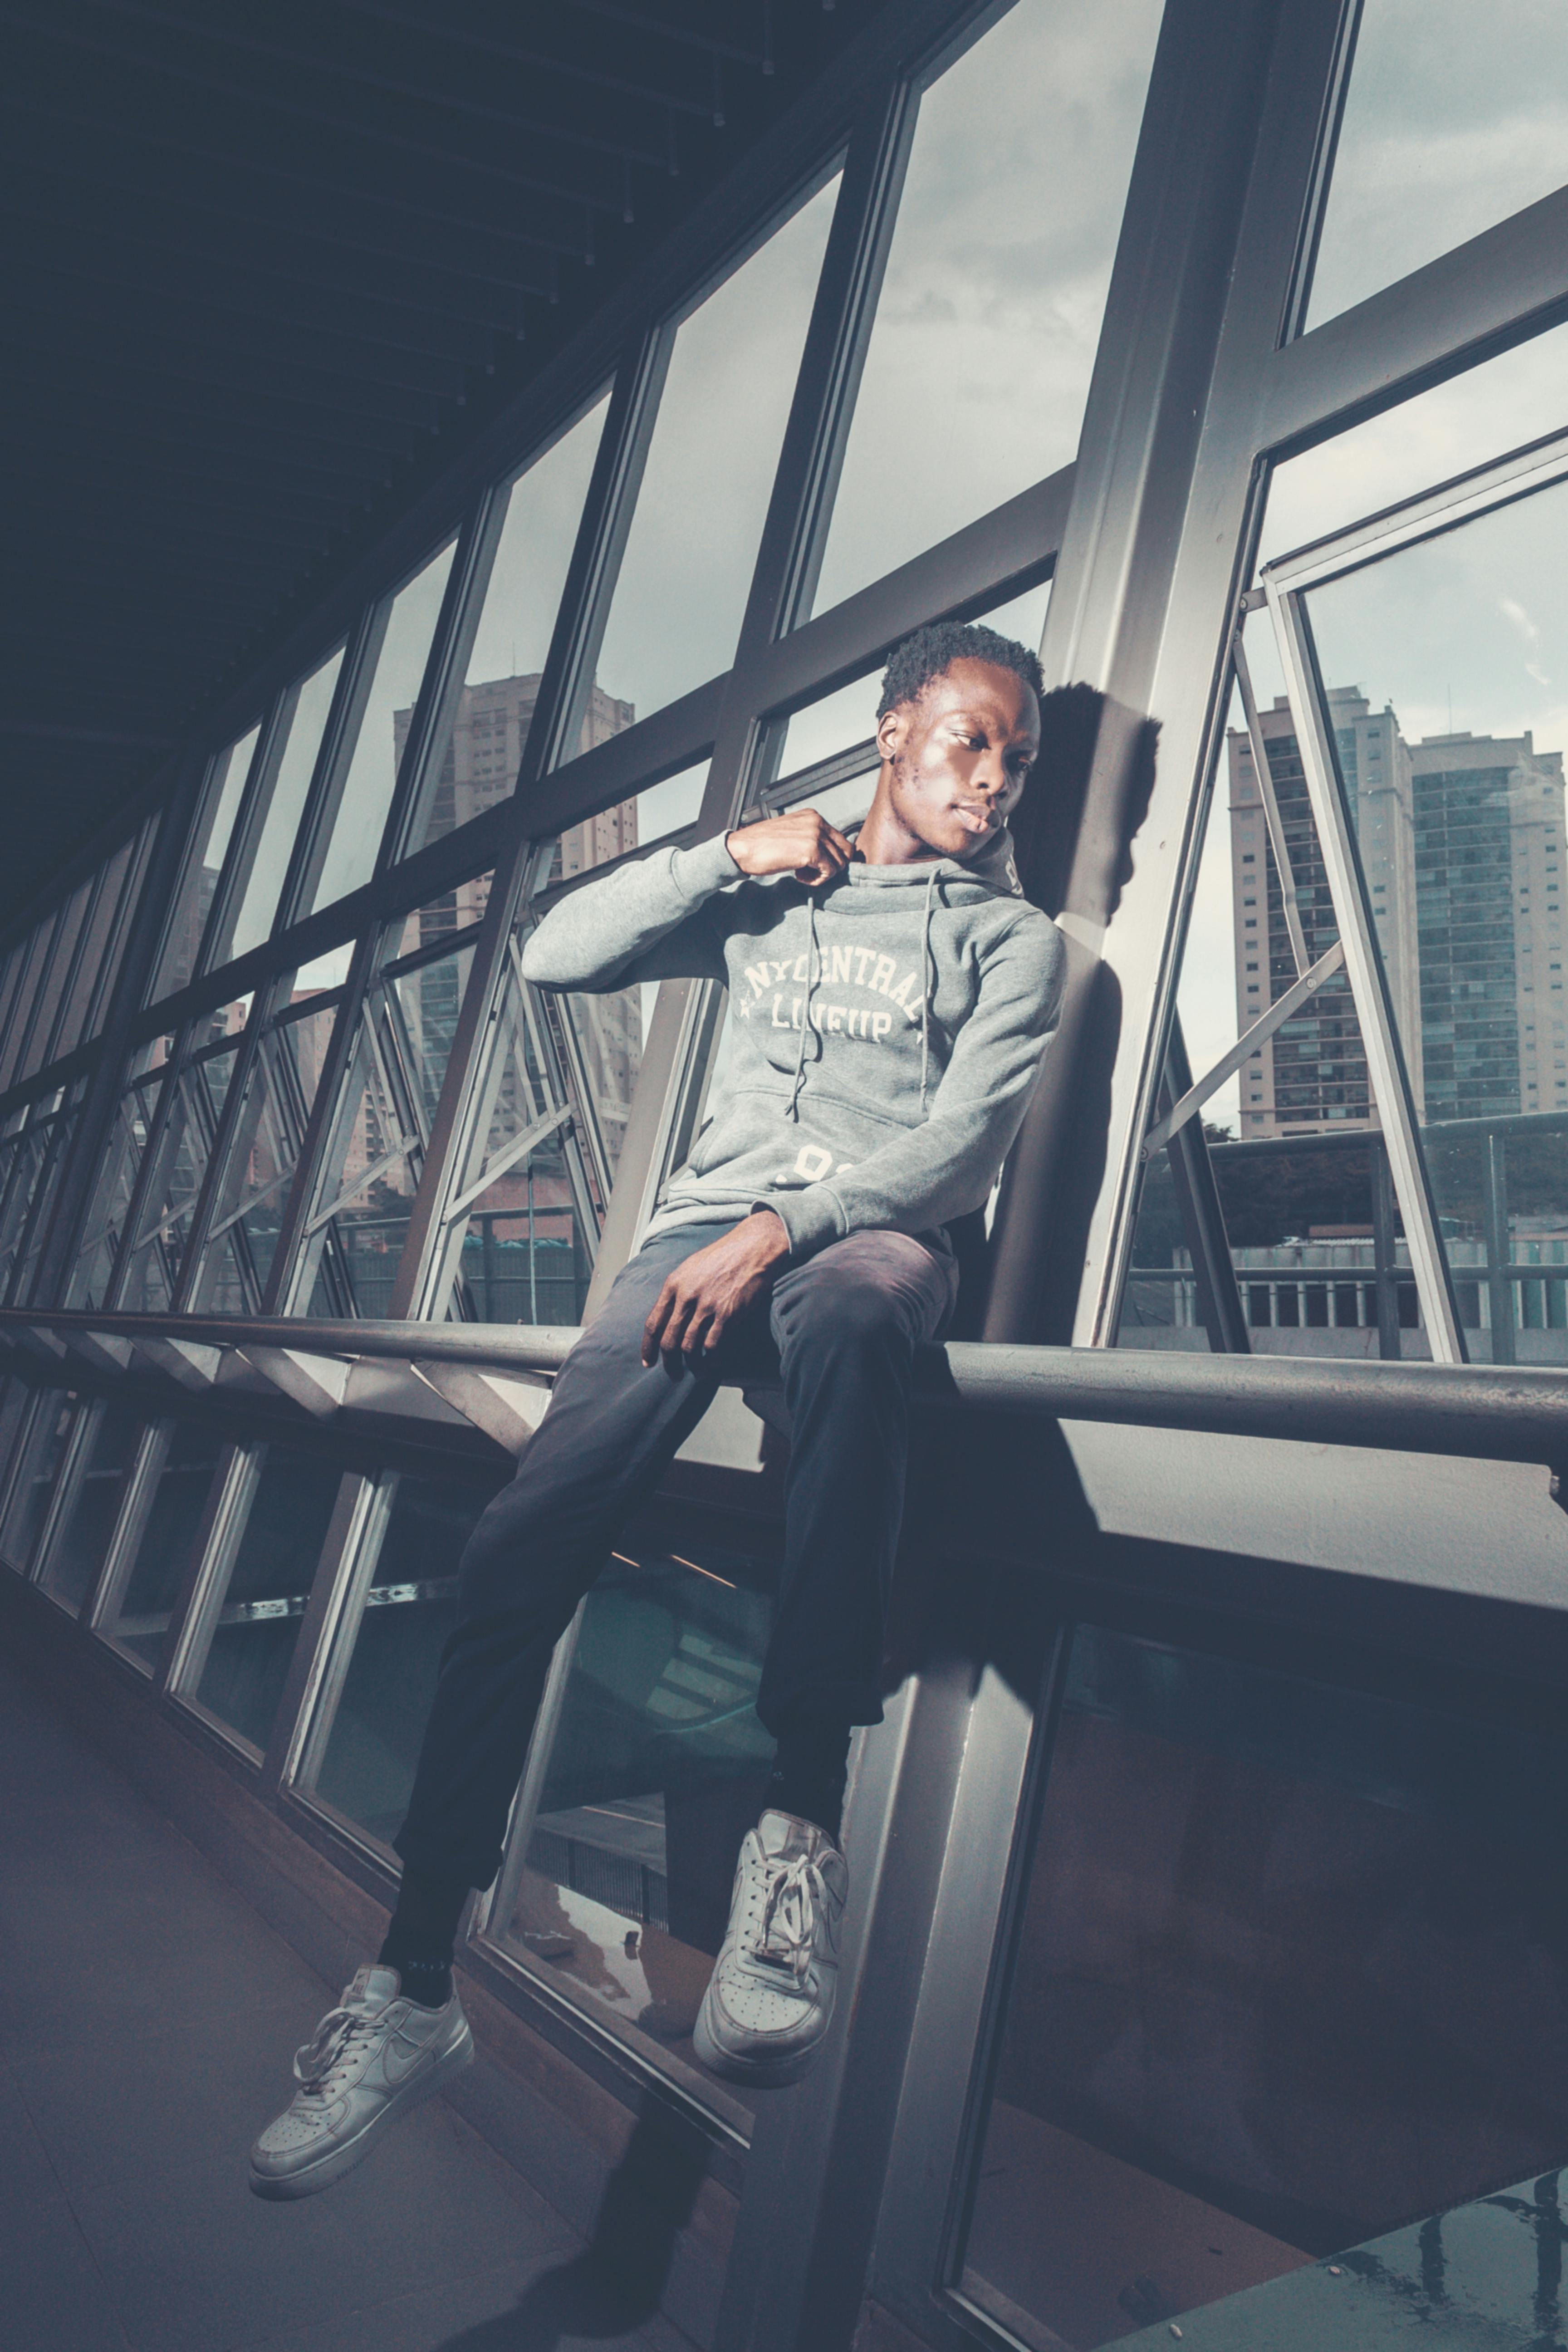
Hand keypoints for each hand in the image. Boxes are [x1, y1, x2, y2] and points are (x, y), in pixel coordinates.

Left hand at [641, 1212, 791, 1369]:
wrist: (752, 1247)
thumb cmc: (723, 1256)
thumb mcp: (691, 1267)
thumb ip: (678, 1290)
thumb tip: (669, 1316)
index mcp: (673, 1284)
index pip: (653, 1323)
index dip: (648, 1346)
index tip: (648, 1361)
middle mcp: (686, 1296)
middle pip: (669, 1340)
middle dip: (669, 1362)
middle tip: (673, 1373)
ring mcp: (707, 1306)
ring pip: (689, 1346)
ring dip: (692, 1364)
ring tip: (697, 1371)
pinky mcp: (727, 1314)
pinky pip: (713, 1345)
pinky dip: (712, 1359)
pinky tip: (714, 1362)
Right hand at [726, 808, 853, 887]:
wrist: (743, 849)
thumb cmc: (761, 845)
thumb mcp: (791, 833)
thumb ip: (811, 838)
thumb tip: (828, 855)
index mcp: (813, 816)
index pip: (840, 839)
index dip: (832, 857)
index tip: (816, 865)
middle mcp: (817, 822)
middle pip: (845, 851)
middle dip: (831, 866)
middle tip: (812, 871)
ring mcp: (816, 835)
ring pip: (839, 863)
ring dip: (822, 874)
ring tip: (802, 873)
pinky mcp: (812, 851)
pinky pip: (829, 872)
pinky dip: (816, 880)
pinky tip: (799, 876)